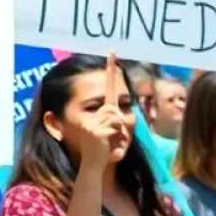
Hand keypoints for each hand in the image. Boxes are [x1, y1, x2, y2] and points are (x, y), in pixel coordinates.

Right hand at [77, 52, 127, 167]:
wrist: (94, 166)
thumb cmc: (107, 150)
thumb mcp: (117, 133)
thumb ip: (120, 121)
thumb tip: (123, 116)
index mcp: (99, 111)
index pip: (106, 86)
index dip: (109, 68)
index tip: (112, 50)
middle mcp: (92, 112)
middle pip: (116, 108)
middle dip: (121, 125)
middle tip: (114, 140)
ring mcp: (91, 121)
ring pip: (117, 118)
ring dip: (120, 134)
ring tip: (112, 144)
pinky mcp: (94, 129)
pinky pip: (115, 128)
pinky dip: (116, 140)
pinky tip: (108, 148)